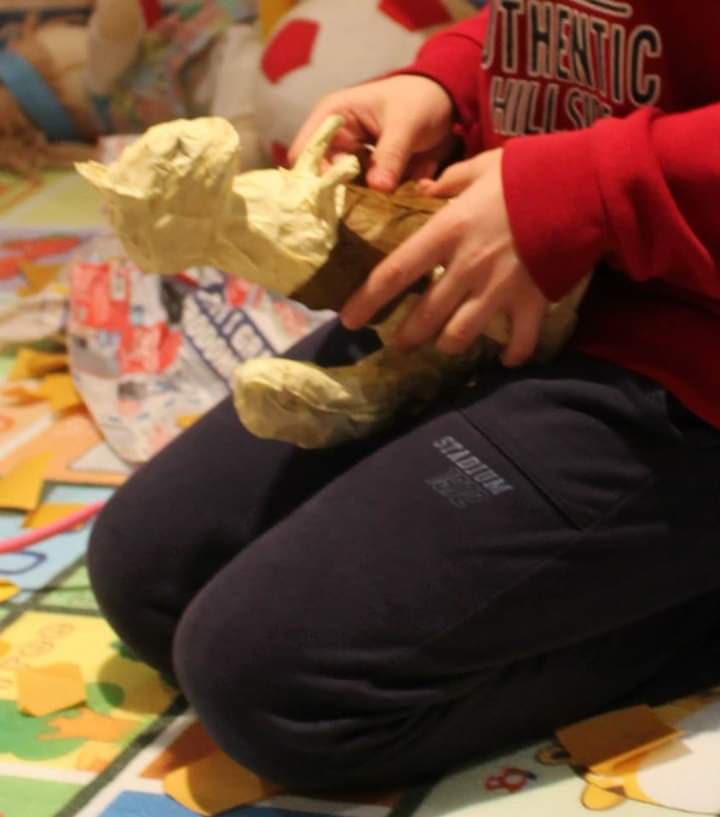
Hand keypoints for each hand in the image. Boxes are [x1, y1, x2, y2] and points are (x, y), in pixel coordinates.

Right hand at [288, 75, 455, 191]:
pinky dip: (386, 201)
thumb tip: (378, 188)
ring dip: (366, 201)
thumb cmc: (421, 100)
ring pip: (347, 191)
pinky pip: (371, 196)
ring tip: (386, 203)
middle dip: (342, 195)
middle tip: (364, 208)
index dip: (313, 175)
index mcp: (332, 117)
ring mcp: (354, 160)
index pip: (305, 152)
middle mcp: (337, 141)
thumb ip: (391, 154)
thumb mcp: (406, 123)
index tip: (333, 197)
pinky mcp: (372, 175)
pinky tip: (406, 195)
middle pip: (323, 177)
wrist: (449, 104)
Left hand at [340, 149, 549, 367]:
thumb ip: (448, 183)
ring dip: (448, 345)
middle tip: (399, 342)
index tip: (349, 320)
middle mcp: (466, 268)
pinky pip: (519, 342)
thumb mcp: (480, 167)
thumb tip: (425, 191)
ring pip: (460, 336)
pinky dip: (512, 354)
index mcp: (446, 233)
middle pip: (424, 317)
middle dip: (406, 336)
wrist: (584, 187)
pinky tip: (506, 358)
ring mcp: (498, 290)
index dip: (367, 300)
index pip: (394, 273)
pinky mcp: (531, 303)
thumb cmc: (527, 173)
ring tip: (443, 345)